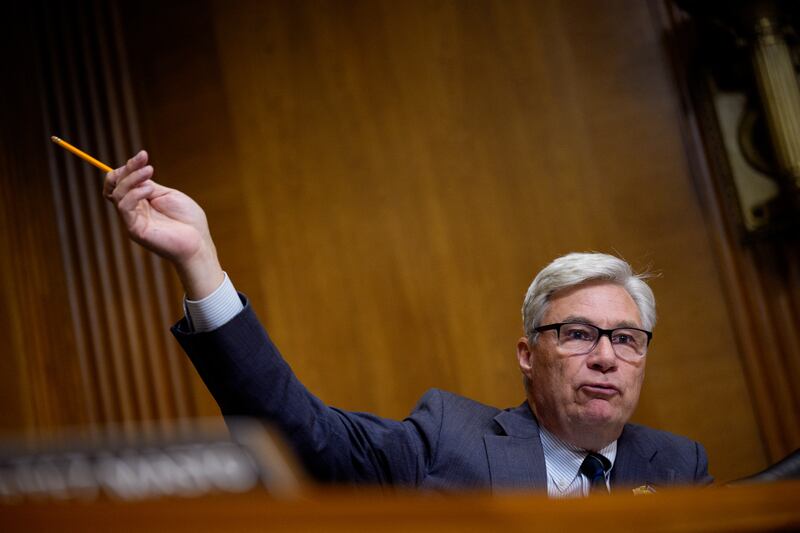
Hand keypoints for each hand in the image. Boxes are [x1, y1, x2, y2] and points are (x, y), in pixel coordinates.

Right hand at [104, 150, 223, 298]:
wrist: (198, 242)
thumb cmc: (188, 220)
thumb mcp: (167, 195)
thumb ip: (148, 185)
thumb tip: (135, 170)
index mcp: (141, 201)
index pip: (122, 181)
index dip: (128, 167)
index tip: (143, 155)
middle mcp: (134, 210)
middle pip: (116, 185)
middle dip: (128, 169)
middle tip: (146, 162)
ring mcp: (133, 220)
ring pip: (118, 194)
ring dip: (132, 179)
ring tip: (150, 172)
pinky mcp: (135, 229)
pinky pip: (124, 207)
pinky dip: (134, 194)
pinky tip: (150, 190)